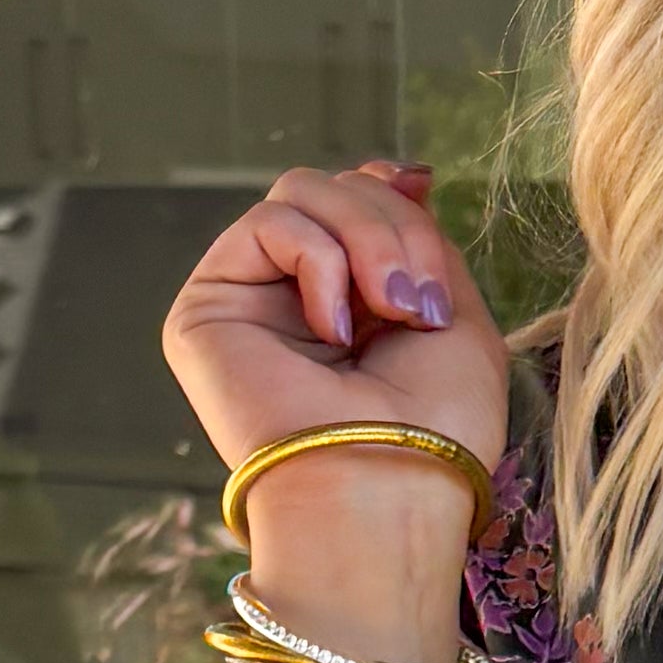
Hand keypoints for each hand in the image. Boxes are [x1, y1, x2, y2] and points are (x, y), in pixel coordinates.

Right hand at [165, 160, 511, 486]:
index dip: (384, 185)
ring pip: (301, 192)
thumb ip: (419, 238)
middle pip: (336, 186)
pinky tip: (334, 328)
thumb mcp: (454, 311)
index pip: (355, 197)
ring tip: (391, 310)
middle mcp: (296, 299)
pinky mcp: (207, 309)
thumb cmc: (436, 428)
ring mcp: (250, 303)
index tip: (419, 188)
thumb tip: (400, 171)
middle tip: (417, 303)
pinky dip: (318, 262)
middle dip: (394, 226)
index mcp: (354, 304)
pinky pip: (267, 224)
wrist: (387, 491)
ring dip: (366, 237)